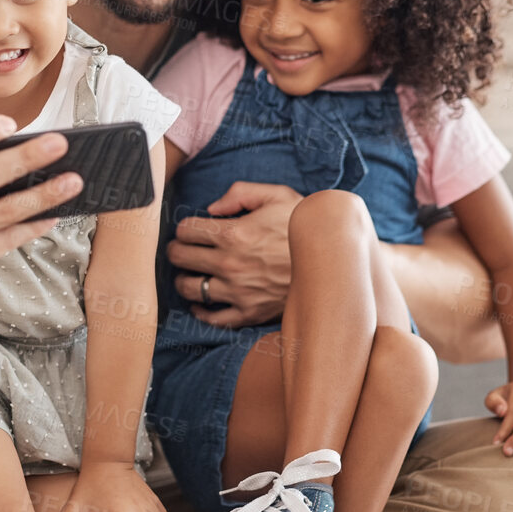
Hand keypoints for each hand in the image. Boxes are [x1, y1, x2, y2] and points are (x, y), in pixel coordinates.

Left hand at [166, 182, 300, 328]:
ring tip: (189, 274)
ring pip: (190, 288)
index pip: (185, 231)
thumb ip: (240, 193)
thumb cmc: (304, 227)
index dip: (184, 227)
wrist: (334, 262)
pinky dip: (201, 311)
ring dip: (183, 280)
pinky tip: (202, 301)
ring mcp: (239, 291)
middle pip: (180, 258)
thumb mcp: (277, 195)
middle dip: (178, 250)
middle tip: (183, 249)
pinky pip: (213, 318)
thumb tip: (212, 208)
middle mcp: (230, 264)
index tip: (191, 229)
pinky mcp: (250, 312)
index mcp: (233, 233)